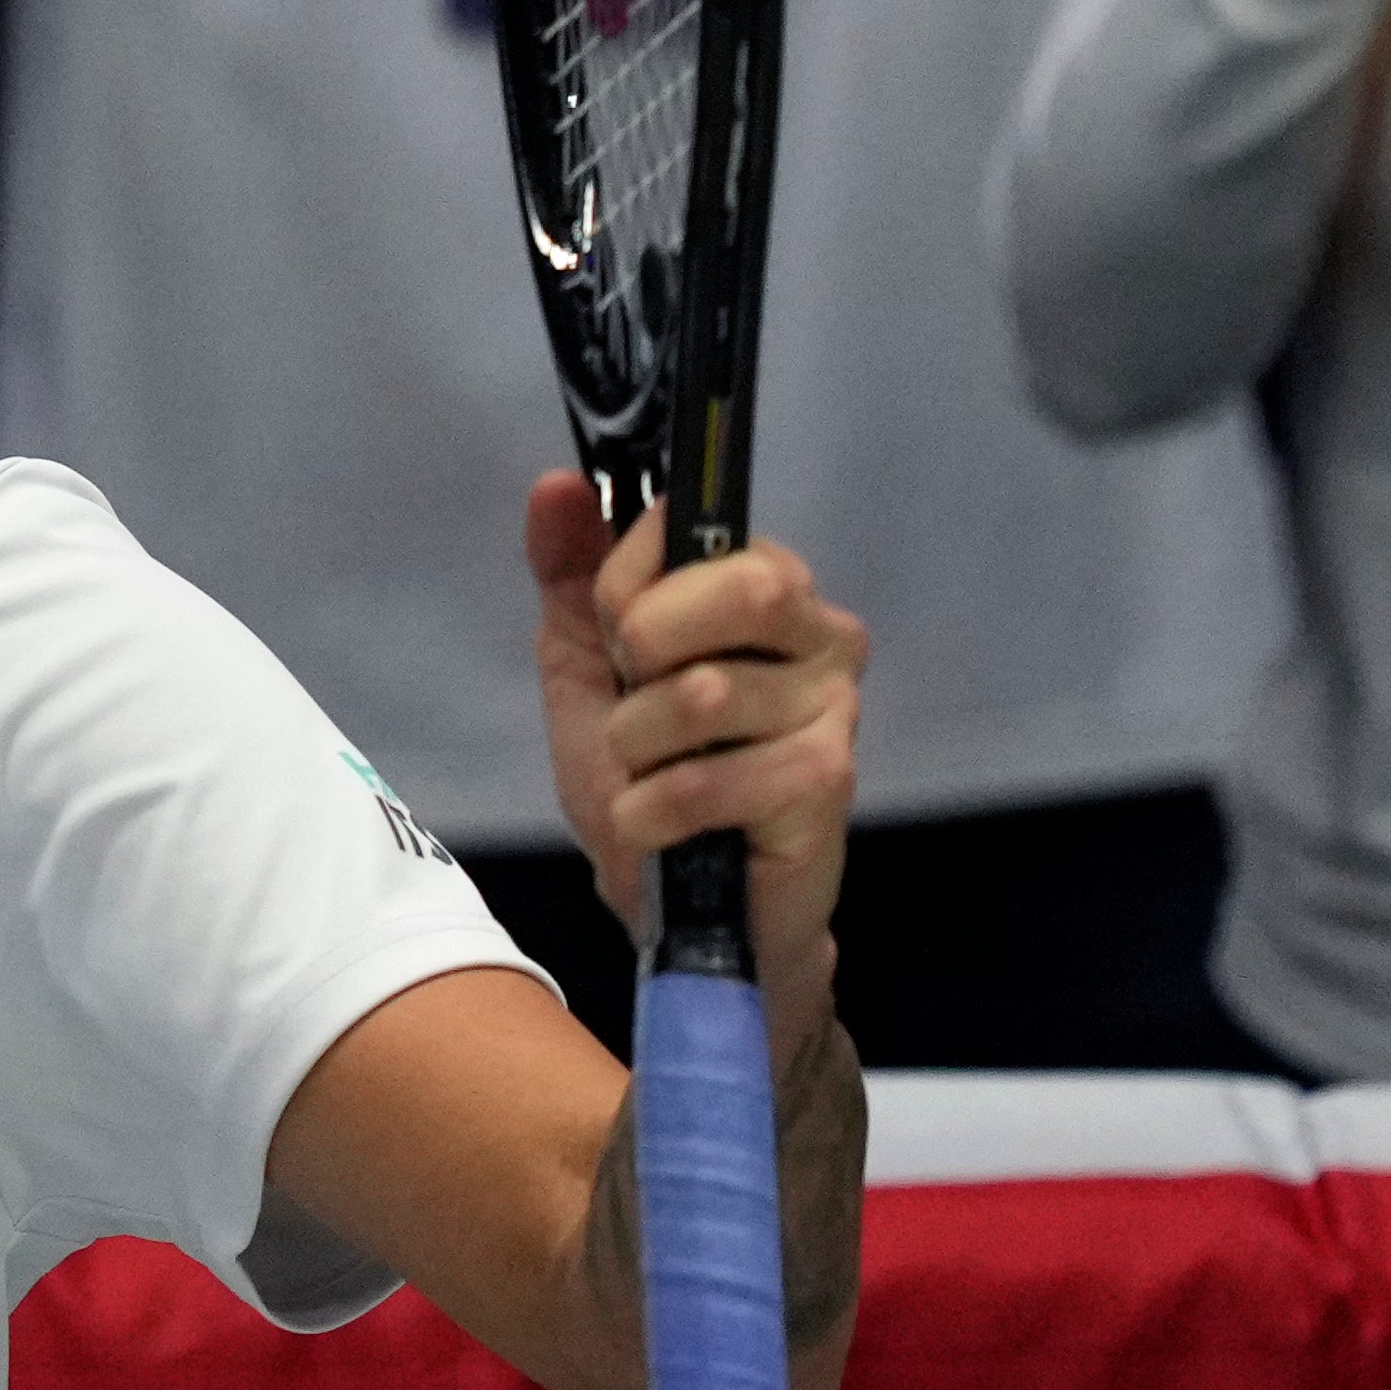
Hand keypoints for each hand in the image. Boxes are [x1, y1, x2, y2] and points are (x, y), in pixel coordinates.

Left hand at [526, 474, 865, 1055]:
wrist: (675, 902)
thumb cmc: (643, 775)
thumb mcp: (586, 664)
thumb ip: (572, 572)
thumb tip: (557, 487)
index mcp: (768, 587)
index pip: (691, 532)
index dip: (627, 585)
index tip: (616, 637)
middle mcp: (823, 634)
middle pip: (742, 586)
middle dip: (647, 650)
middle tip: (634, 700)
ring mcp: (833, 709)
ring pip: (701, 693)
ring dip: (637, 748)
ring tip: (648, 775)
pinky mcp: (826, 784)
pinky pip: (704, 780)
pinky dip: (651, 811)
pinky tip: (664, 827)